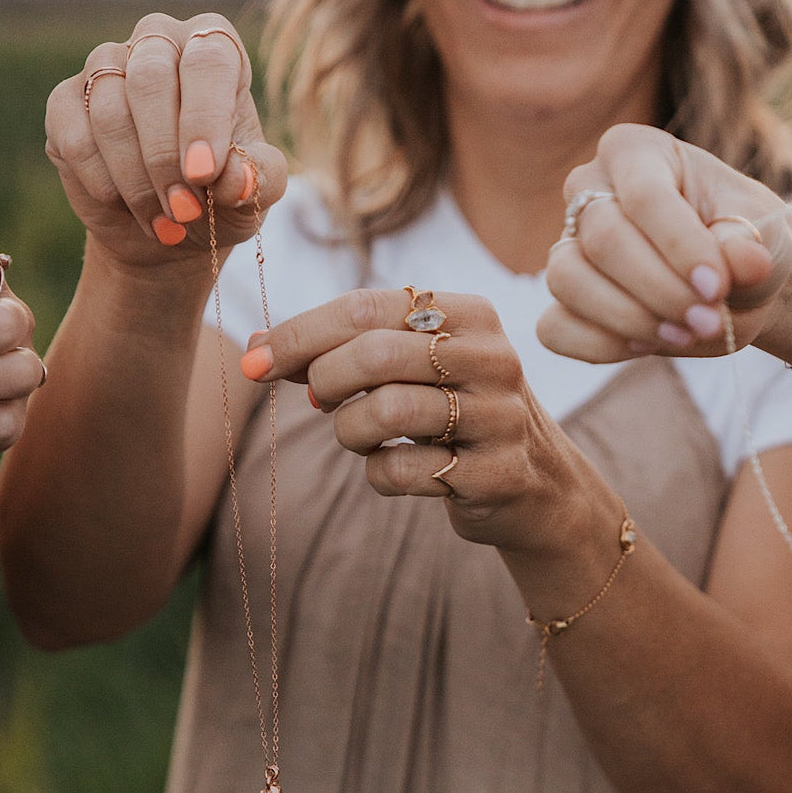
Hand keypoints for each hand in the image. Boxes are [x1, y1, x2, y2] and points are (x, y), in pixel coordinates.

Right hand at [45, 13, 287, 269]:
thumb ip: (260, 177)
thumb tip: (238, 177)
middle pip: (149, 79)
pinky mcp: (67, 103)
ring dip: (136, 180)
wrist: (169, 228)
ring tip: (164, 219)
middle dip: (165, 157)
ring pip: (109, 112)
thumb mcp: (253, 193)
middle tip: (184, 210)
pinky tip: (124, 205)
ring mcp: (106, 67)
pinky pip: (75, 138)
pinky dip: (103, 183)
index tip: (203, 174)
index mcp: (214, 48)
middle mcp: (158, 42)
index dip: (203, 119)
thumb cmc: (219, 197)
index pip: (208, 60)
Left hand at [245, 289, 593, 555]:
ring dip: (349, 432)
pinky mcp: (496, 474)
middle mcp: (491, 357)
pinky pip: (403, 471)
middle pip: (375, 354)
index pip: (366, 307)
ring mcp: (498, 416)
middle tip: (317, 402)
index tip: (255, 359)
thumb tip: (254, 347)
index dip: (299, 334)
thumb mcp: (415, 368)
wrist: (537, 486)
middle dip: (325, 381)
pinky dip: (378, 474)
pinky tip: (392, 469)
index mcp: (469, 314)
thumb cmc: (455, 415)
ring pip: (386, 412)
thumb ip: (343, 350)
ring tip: (358, 436)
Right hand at [538, 124, 791, 363]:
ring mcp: (566, 246)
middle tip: (708, 320)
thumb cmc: (742, 243)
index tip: (717, 287)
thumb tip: (747, 262)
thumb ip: (749, 246)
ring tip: (683, 333)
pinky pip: (555, 328)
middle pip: (603, 239)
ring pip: (568, 280)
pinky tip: (646, 346)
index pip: (644, 195)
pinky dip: (599, 345)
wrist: (729, 286)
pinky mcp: (559, 302)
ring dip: (629, 319)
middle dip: (659, 289)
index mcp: (635, 152)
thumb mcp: (762, 236)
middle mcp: (587, 190)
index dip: (679, 245)